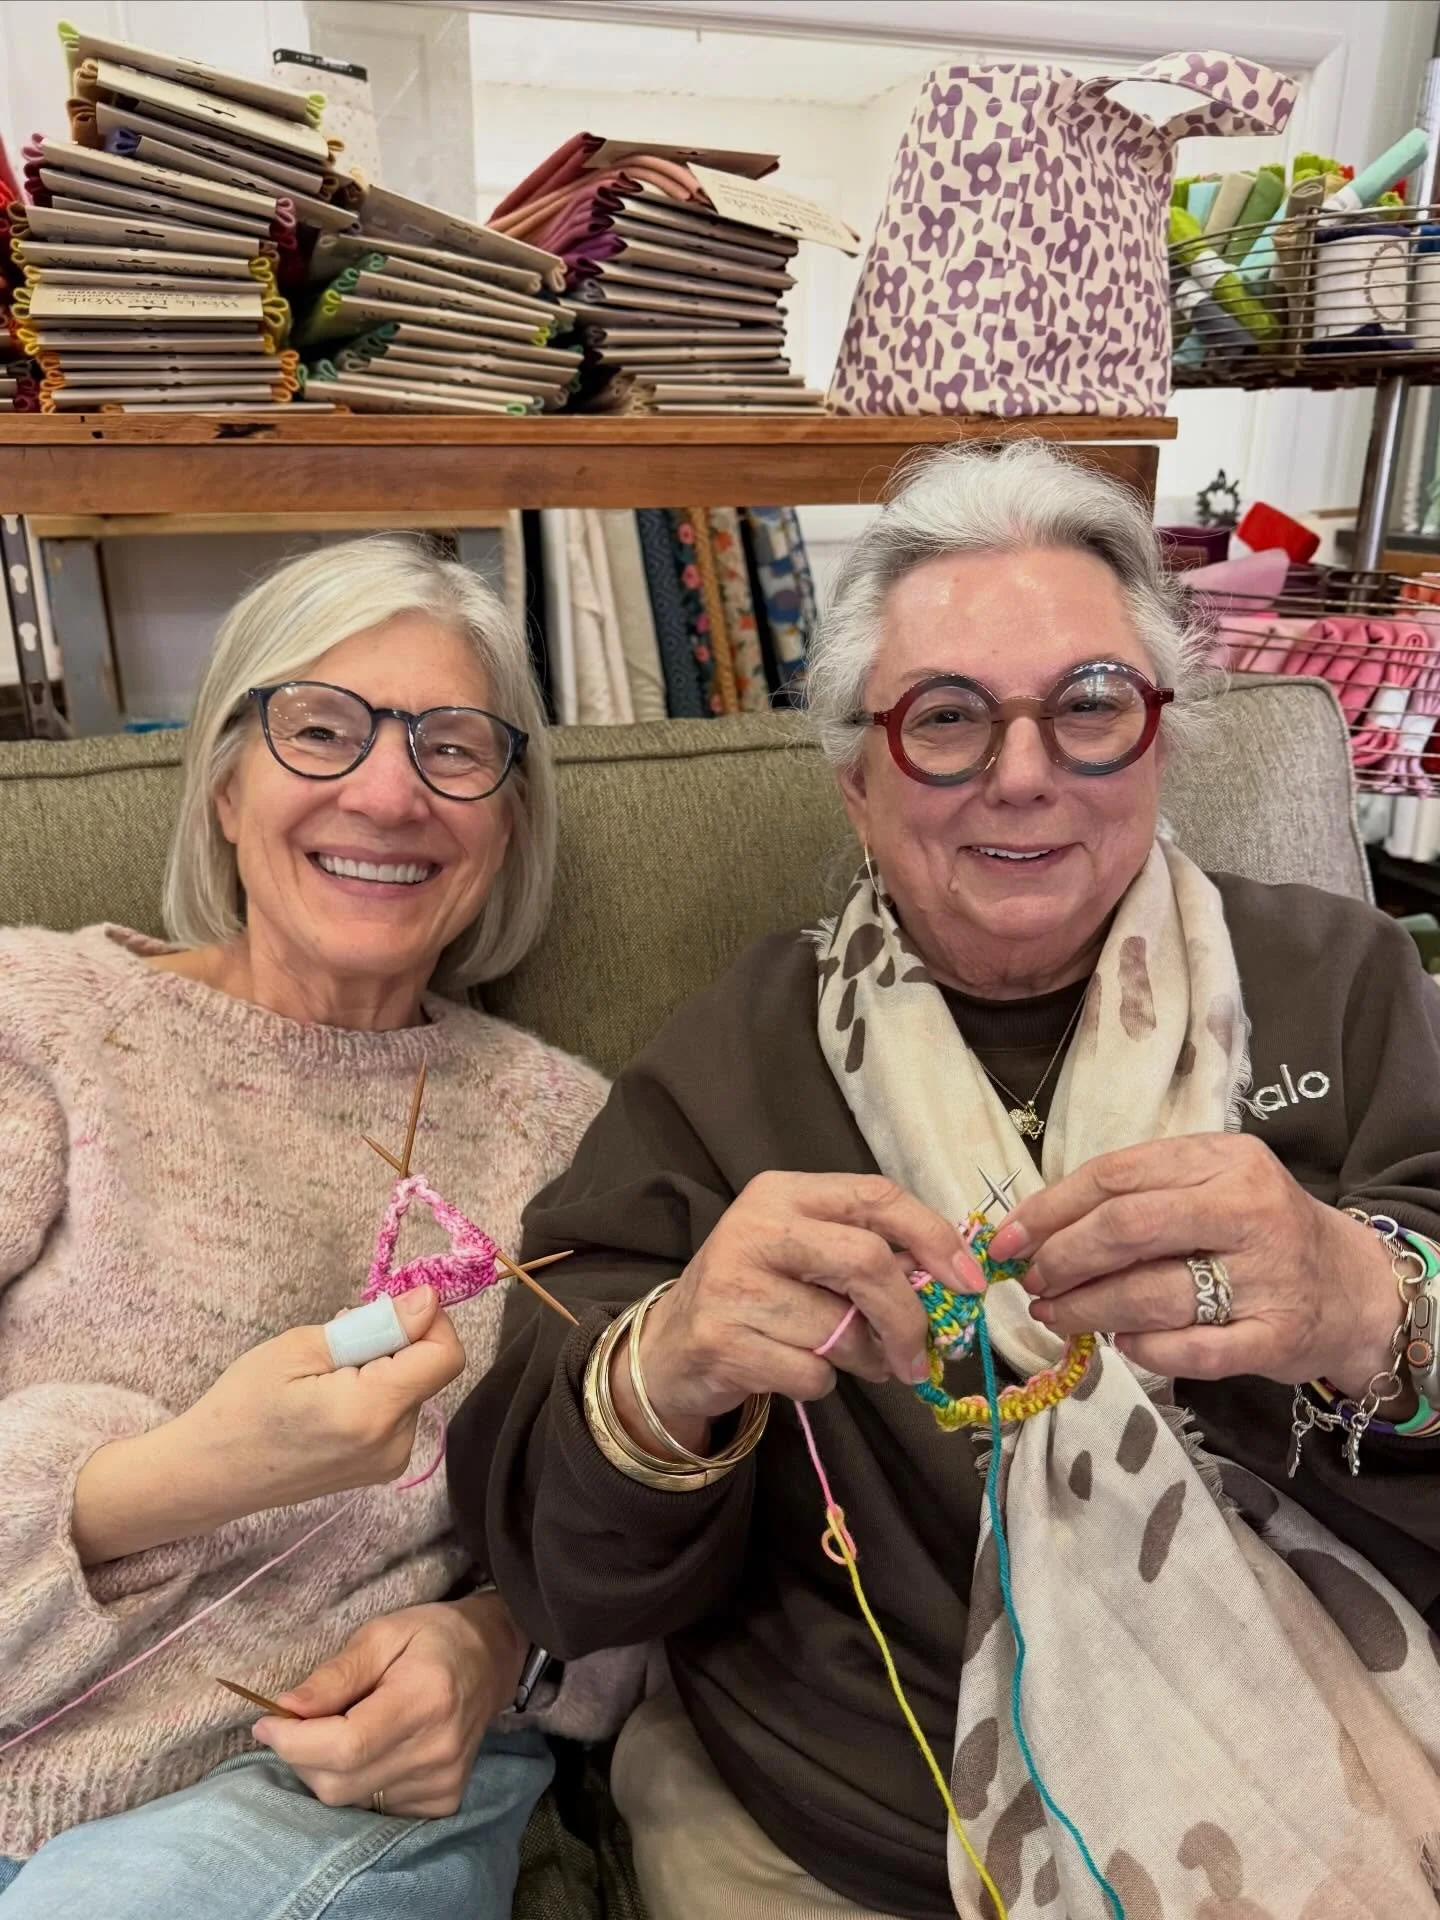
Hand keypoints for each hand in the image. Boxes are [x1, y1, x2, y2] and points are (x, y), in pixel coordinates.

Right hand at [72, 1287, 463, 1562]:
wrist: (209, 1475)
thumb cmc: (242, 1406)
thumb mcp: (300, 1348)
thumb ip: (374, 1326)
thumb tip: (428, 1302)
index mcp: (373, 1412)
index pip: (446, 1355)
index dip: (427, 1320)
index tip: (385, 1309)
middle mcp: (394, 1444)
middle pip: (428, 1369)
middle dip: (394, 1342)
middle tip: (336, 1343)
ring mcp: (389, 1462)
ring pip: (413, 1387)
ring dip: (383, 1366)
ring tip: (325, 1374)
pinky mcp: (381, 1468)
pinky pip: (398, 1411)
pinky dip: (376, 1391)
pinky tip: (330, 1397)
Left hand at [254, 1593, 526, 1816]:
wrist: (492, 1660)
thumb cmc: (433, 1636)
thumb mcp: (382, 1633)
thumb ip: (335, 1674)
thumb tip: (285, 1708)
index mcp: (426, 1698)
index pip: (345, 1745)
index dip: (294, 1741)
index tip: (266, 1722)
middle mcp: (438, 1750)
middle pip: (339, 1781)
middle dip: (301, 1754)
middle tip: (296, 1721)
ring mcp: (443, 1783)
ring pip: (348, 1800)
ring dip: (324, 1769)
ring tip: (339, 1728)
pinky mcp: (442, 1803)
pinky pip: (371, 1808)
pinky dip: (353, 1782)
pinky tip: (368, 1750)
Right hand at [613, 1170, 982, 1453]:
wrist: (671, 1346)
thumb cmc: (757, 1292)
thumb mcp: (803, 1251)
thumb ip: (865, 1251)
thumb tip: (948, 1283)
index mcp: (783, 1192)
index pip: (876, 1196)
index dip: (934, 1236)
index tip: (970, 1283)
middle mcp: (755, 1227)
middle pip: (866, 1262)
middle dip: (908, 1317)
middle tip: (920, 1356)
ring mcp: (734, 1284)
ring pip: (842, 1331)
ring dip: (864, 1360)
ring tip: (845, 1358)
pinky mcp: (724, 1341)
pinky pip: (811, 1374)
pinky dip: (820, 1384)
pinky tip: (792, 1369)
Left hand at [988, 1135, 1403, 1395]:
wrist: (1355, 1287)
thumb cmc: (1258, 1232)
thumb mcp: (1210, 1186)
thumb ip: (1138, 1196)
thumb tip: (1034, 1228)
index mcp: (1223, 1160)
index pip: (1116, 1176)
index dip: (1050, 1209)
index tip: (1007, 1238)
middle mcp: (1248, 1211)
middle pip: (1128, 1228)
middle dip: (1063, 1258)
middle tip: (1032, 1281)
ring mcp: (1267, 1276)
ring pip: (1152, 1293)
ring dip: (1088, 1309)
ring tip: (1057, 1315)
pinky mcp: (1276, 1337)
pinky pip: (1191, 1350)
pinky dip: (1144, 1350)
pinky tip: (1121, 1344)